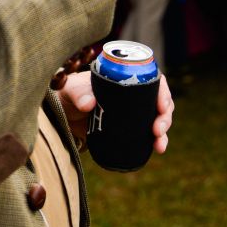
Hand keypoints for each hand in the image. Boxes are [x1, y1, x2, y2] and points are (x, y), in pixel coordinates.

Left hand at [56, 71, 174, 153]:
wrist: (62, 115)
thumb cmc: (69, 94)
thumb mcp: (72, 91)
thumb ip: (79, 94)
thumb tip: (89, 105)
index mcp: (124, 77)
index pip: (152, 79)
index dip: (162, 91)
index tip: (161, 105)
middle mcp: (132, 93)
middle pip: (159, 100)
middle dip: (165, 116)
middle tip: (157, 129)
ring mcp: (132, 111)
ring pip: (157, 117)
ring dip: (163, 130)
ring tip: (159, 144)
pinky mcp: (129, 128)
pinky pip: (148, 133)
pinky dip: (156, 141)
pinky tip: (158, 149)